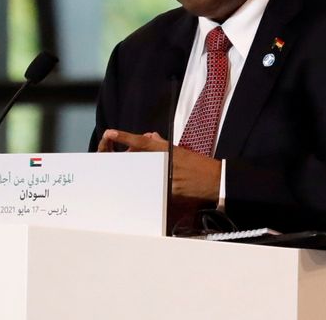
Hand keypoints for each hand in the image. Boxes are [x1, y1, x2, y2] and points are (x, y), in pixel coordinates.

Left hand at [98, 129, 220, 202]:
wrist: (215, 180)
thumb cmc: (198, 164)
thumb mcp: (180, 150)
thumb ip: (163, 145)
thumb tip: (150, 138)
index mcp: (167, 150)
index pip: (142, 142)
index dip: (125, 137)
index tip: (110, 133)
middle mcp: (164, 162)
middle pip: (138, 160)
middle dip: (128, 160)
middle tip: (117, 159)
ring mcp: (166, 178)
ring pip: (144, 176)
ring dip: (138, 176)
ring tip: (139, 176)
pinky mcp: (169, 192)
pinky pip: (153, 190)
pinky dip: (149, 189)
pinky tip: (152, 189)